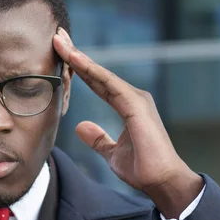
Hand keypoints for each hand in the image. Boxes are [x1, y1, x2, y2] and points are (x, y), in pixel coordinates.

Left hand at [53, 28, 202, 217]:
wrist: (162, 182)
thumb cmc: (142, 168)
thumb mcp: (111, 152)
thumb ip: (98, 138)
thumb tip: (81, 127)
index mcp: (126, 105)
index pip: (96, 82)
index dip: (78, 68)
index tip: (61, 52)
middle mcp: (131, 97)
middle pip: (97, 73)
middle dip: (75, 54)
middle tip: (57, 36)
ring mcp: (135, 99)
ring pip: (101, 74)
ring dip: (79, 57)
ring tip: (60, 42)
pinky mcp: (136, 105)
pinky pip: (109, 84)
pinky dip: (91, 71)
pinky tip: (75, 59)